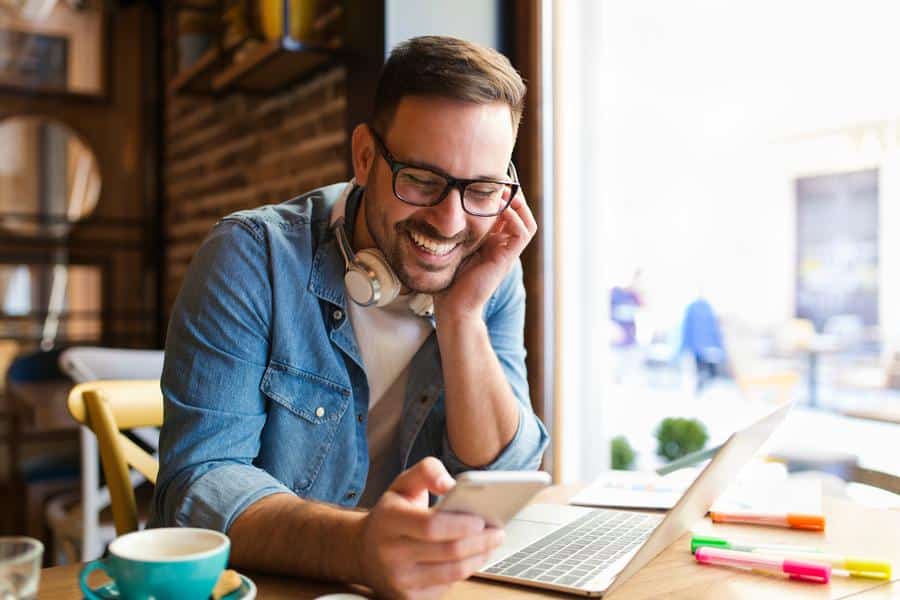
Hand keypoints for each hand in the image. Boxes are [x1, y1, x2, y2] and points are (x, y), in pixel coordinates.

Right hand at [356, 458, 504, 598]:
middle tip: (498, 532)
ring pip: (452, 572)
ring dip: (479, 558)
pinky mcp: (409, 597)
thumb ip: (427, 471)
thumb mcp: (402, 484)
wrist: (362, 551)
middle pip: (448, 552)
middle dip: (481, 542)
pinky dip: (466, 571)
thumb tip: (451, 483)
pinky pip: (447, 586)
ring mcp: (399, 579)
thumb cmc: (390, 515)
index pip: (431, 526)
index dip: (461, 524)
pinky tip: (474, 557)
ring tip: (491, 543)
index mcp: (389, 521)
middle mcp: (391, 554)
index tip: (482, 519)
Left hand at [433, 190, 536, 321]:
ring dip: (518, 205)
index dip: (502, 196)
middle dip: (512, 196)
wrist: (453, 307)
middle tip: (499, 182)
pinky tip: (501, 210)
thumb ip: (455, 230)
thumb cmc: (448, 280)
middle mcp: (502, 246)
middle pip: (521, 214)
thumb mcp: (452, 247)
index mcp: (492, 242)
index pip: (506, 213)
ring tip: (504, 193)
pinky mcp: (507, 259)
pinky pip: (522, 234)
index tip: (488, 182)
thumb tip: (444, 207)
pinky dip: (515, 218)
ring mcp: (507, 253)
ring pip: (527, 222)